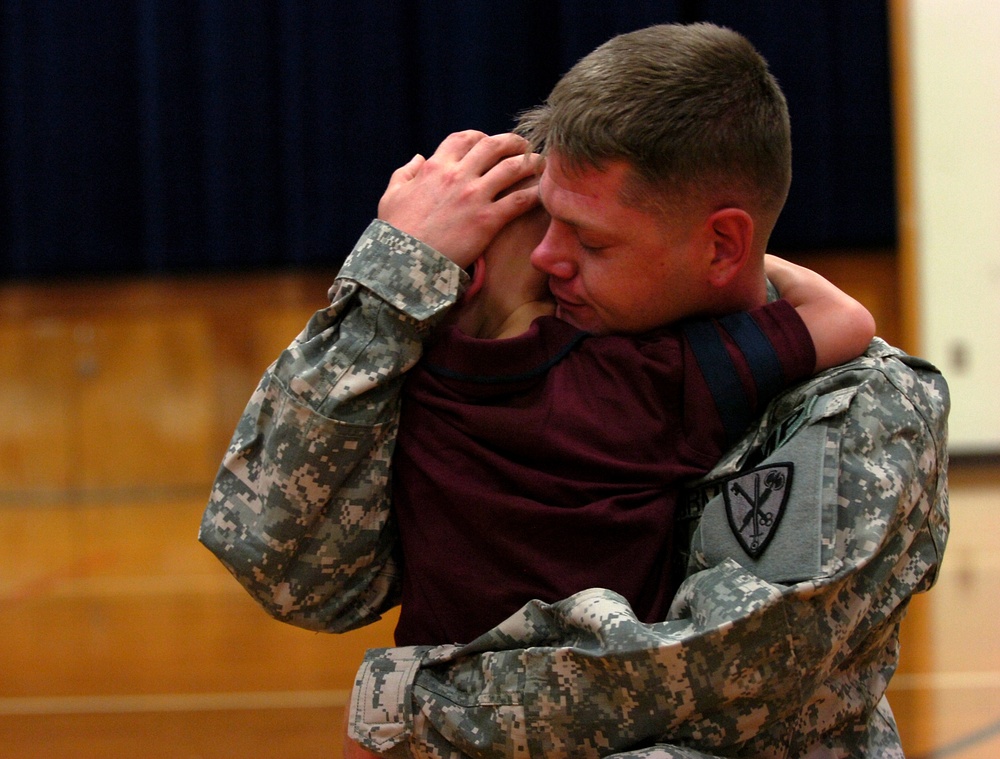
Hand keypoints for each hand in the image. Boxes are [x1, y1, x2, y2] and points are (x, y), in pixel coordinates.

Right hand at [377, 131, 543, 268]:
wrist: (404, 264)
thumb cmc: (395, 233)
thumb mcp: (392, 196)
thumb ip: (405, 173)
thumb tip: (418, 157)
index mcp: (435, 166)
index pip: (464, 139)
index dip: (480, 137)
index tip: (489, 143)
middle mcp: (457, 175)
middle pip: (494, 146)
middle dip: (513, 142)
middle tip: (524, 147)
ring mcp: (474, 197)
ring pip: (513, 168)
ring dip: (531, 163)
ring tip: (541, 165)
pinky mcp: (487, 220)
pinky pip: (520, 200)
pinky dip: (536, 193)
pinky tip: (545, 194)